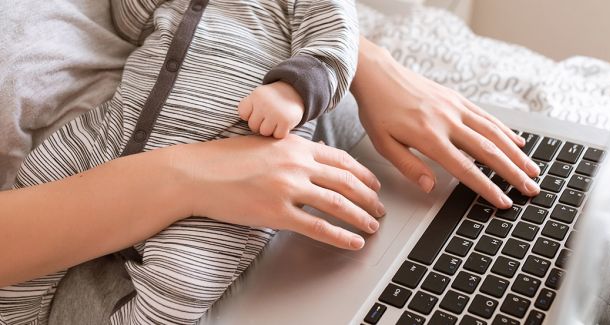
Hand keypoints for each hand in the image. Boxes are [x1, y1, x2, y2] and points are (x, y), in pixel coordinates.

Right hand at [170, 135, 384, 249]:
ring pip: (338, 204)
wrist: (198, 173)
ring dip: (361, 216)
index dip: (363, 174)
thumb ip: (294, 150)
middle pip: (346, 182)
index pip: (341, 160)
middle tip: (380, 208)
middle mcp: (297, 165)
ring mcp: (288, 188)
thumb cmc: (227, 158)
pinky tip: (353, 243)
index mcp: (296, 146)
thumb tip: (317, 155)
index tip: (374, 184)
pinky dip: (340, 236)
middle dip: (369, 197)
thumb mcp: (266, 144)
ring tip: (372, 226)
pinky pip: (317, 227)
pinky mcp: (277, 213)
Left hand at [237, 81, 303, 138]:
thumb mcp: (259, 96)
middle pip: (253, 126)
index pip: (243, 114)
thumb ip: (249, 107)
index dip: (250, 115)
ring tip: (275, 121)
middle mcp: (264, 104)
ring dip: (270, 130)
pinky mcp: (285, 121)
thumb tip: (237, 131)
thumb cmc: (273, 98)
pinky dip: (281, 132)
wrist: (296, 91)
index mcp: (255, 96)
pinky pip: (277, 135)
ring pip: (264, 132)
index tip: (258, 112)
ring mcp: (275, 113)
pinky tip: (283, 124)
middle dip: (260, 124)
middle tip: (268, 118)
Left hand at [351, 38, 539, 208]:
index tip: (504, 201)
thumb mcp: (383, 144)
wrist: (378, 75)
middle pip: (488, 151)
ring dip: (516, 153)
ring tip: (533, 170)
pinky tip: (518, 142)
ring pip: (494, 132)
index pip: (464, 168)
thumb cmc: (378, 111)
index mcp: (429, 137)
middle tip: (531, 189)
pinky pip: (486, 116)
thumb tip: (431, 187)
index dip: (486, 187)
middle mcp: (447, 121)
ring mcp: (455, 108)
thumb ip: (408, 166)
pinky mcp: (457, 98)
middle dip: (513, 172)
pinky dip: (505, 130)